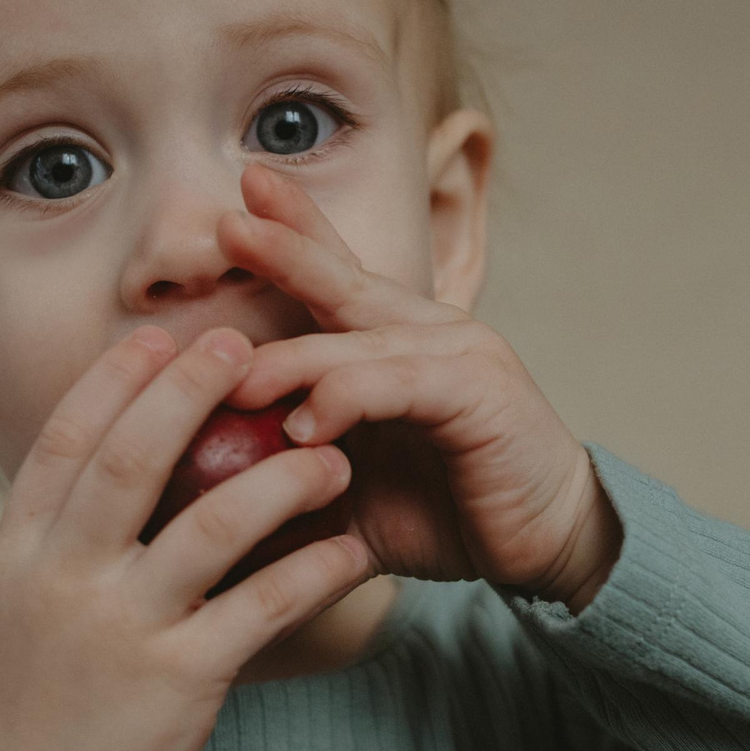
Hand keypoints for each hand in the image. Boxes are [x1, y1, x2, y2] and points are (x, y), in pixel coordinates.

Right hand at [0, 325, 369, 750]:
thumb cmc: (34, 701)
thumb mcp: (24, 601)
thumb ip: (64, 533)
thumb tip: (113, 460)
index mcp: (23, 550)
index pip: (66, 441)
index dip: (114, 381)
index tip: (159, 335)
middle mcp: (65, 578)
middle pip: (130, 459)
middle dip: (188, 390)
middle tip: (243, 344)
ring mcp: (122, 628)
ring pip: (210, 524)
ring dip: (278, 477)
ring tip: (332, 451)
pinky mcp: (180, 681)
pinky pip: (262, 607)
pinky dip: (314, 570)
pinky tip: (353, 548)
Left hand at [220, 166, 621, 612]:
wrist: (547, 545)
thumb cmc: (448, 513)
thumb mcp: (349, 490)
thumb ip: (288, 473)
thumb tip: (202, 483)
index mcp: (396, 343)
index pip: (337, 276)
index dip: (292, 235)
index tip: (238, 205)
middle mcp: (429, 332)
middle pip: (345, 281)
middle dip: (285, 248)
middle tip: (227, 224)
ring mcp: (459, 353)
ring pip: (358, 342)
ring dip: (293, 359)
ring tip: (236, 380)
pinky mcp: (479, 391)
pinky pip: (397, 385)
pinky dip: (345, 401)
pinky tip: (305, 427)